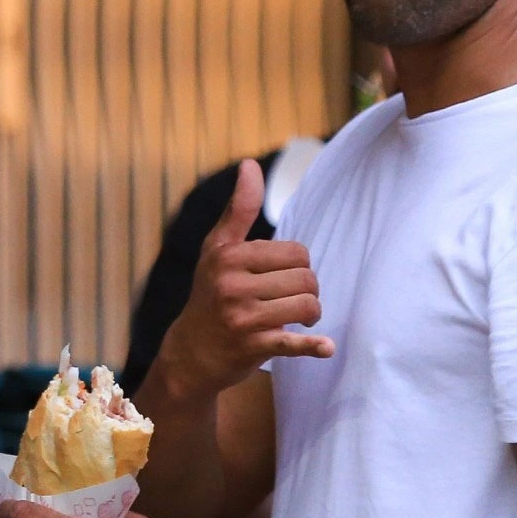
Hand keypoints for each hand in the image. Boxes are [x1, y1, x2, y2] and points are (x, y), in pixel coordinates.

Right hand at [153, 158, 331, 400]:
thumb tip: (249, 165)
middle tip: (290, 299)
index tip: (283, 276)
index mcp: (228, 257)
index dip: (298, 264)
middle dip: (306, 290)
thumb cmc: (210, 293)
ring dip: (310, 314)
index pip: (296, 252)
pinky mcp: (253, 347)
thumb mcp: (217, 249)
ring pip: (306, 306)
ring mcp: (242, 317)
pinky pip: (293, 342)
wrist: (191, 352)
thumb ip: (239, 209)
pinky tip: (325, 347)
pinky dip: (313, 346)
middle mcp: (232, 285)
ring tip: (297, 317)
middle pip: (305, 279)